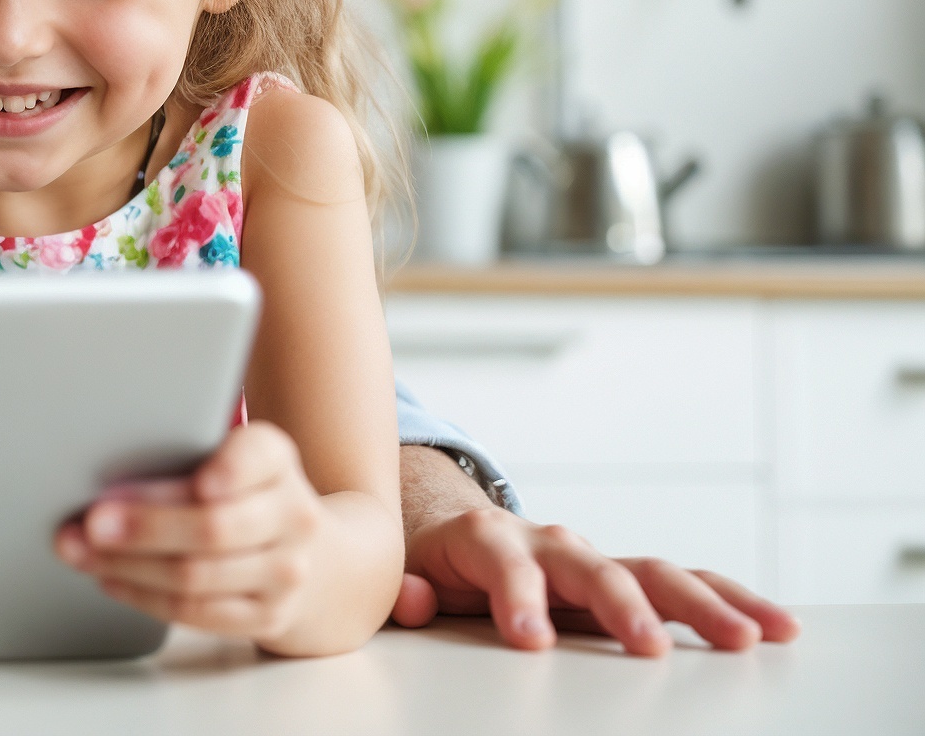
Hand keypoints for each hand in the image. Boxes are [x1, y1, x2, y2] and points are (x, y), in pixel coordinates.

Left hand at [53, 423, 328, 645]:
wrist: (308, 556)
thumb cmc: (240, 493)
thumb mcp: (227, 457)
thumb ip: (181, 454)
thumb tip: (101, 468)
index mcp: (276, 460)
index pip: (257, 457)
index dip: (231, 471)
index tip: (202, 483)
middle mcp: (292, 516)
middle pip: (214, 527)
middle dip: (146, 526)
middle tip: (93, 522)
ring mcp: (284, 571)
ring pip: (196, 575)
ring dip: (128, 565)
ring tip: (81, 550)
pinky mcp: (266, 615)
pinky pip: (194, 611)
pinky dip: (143, 595)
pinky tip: (110, 578)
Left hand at [395, 504, 800, 656]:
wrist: (452, 532)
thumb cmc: (431, 564)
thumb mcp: (402, 572)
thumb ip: (403, 588)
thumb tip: (411, 599)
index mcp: (485, 540)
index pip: (500, 561)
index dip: (515, 595)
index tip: (529, 639)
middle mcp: (549, 543)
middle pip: (591, 566)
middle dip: (622, 605)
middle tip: (649, 646)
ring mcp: (594, 560)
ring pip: (653, 573)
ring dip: (702, 604)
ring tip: (749, 638)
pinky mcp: (628, 580)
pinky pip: (684, 585)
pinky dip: (729, 601)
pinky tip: (775, 627)